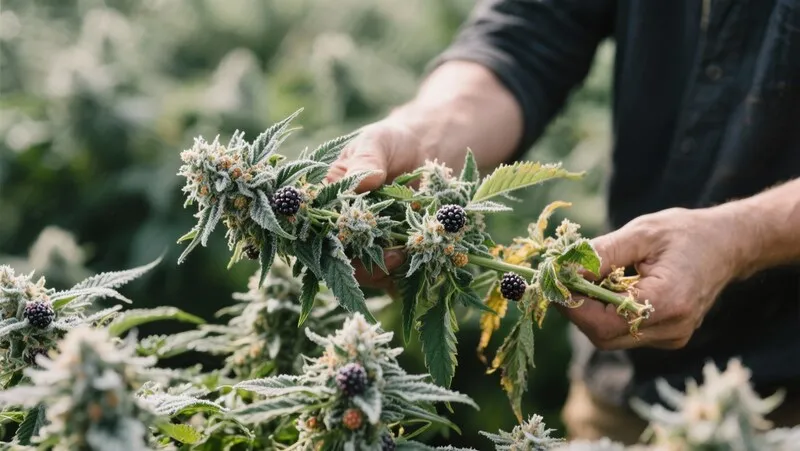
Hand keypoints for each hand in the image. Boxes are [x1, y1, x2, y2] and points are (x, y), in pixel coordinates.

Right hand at [326, 119, 427, 288]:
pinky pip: (396, 278)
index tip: (359, 244)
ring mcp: (370, 245)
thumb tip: (365, 180)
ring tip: (416, 255)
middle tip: (395, 257)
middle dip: (368, 267)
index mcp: (329, 204)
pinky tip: (427, 264)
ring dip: (391, 273)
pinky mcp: (395, 254)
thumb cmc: (392, 142)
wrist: (426, 150)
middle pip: (345, 262)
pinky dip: (410, 277)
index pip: (321, 233)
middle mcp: (344, 229)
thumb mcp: (377, 143)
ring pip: (370, 274)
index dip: (335, 246)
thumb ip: (368, 159)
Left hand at [558, 206, 744, 350]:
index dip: (572, 305)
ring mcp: (671, 337)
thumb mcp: (640, 233)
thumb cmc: (684, 233)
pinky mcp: (667, 337)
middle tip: (559, 279)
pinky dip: (606, 313)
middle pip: (604, 335)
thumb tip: (562, 270)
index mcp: (668, 302)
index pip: (604, 321)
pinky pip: (624, 332)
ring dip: (589, 311)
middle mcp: (671, 328)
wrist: (727, 245)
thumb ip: (600, 254)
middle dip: (576, 309)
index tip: (552, 281)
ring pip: (610, 337)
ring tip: (582, 280)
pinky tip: (606, 288)